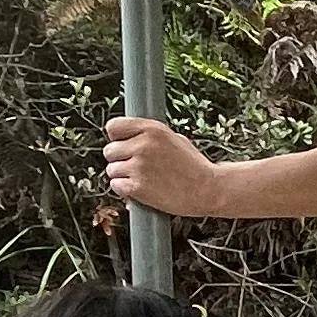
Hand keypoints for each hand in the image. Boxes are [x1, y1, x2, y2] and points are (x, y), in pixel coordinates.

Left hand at [103, 116, 226, 216]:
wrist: (208, 189)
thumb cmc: (194, 166)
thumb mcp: (175, 139)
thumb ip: (150, 137)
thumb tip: (128, 137)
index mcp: (152, 129)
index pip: (113, 127)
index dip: (117, 138)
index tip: (124, 145)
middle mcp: (143, 145)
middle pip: (109, 150)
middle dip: (120, 159)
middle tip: (137, 167)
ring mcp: (139, 166)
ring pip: (112, 170)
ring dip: (123, 176)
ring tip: (144, 179)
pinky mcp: (137, 187)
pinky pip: (116, 186)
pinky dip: (125, 190)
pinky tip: (142, 190)